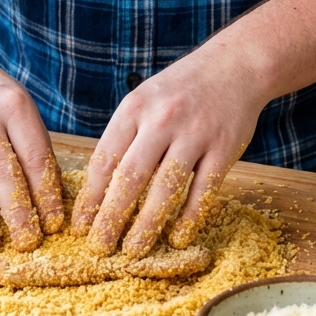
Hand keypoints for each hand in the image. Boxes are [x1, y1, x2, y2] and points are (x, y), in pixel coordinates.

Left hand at [70, 42, 266, 256]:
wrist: (235, 65)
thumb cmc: (181, 89)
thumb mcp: (144, 99)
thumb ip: (125, 136)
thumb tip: (100, 186)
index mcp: (134, 108)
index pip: (105, 159)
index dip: (91, 197)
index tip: (80, 225)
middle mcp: (162, 120)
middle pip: (130, 178)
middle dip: (112, 217)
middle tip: (100, 247)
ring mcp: (195, 134)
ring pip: (166, 189)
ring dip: (147, 225)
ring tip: (134, 250)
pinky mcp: (223, 148)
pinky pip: (203, 190)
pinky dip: (189, 217)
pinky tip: (177, 237)